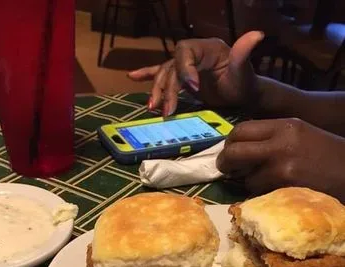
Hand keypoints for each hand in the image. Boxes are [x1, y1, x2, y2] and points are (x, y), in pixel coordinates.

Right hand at [127, 31, 263, 116]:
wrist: (242, 95)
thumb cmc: (243, 84)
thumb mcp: (243, 71)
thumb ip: (244, 54)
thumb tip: (256, 35)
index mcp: (206, 48)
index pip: (186, 53)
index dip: (185, 70)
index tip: (193, 90)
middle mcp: (193, 54)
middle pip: (171, 67)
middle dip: (167, 88)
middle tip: (167, 110)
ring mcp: (185, 65)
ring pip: (164, 74)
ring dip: (156, 91)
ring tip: (153, 108)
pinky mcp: (181, 77)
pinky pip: (160, 73)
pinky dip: (146, 74)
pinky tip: (132, 76)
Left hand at [217, 118, 344, 201]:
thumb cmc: (326, 155)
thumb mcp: (300, 135)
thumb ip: (271, 137)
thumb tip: (240, 147)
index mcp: (285, 126)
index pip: (241, 129)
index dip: (230, 142)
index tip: (229, 150)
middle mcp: (280, 143)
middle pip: (234, 151)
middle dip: (225, 162)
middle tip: (226, 169)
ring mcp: (281, 167)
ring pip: (246, 178)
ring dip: (248, 182)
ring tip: (265, 181)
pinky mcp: (284, 187)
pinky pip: (259, 193)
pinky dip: (261, 193)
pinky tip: (276, 190)